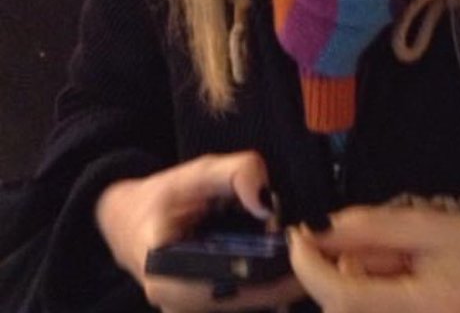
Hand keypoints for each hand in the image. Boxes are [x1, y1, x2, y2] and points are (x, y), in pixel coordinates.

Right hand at [94, 151, 305, 311]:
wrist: (126, 221)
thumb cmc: (160, 197)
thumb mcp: (196, 172)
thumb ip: (236, 173)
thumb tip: (268, 201)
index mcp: (166, 275)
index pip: (231, 283)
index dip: (271, 269)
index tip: (304, 247)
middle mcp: (176, 306)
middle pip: (244, 300)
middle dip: (282, 278)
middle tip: (320, 251)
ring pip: (246, 305)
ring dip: (278, 284)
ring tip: (310, 255)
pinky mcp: (202, 310)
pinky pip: (242, 303)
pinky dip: (266, 286)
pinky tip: (289, 264)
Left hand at [288, 205, 459, 312]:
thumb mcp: (431, 227)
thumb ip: (374, 229)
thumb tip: (320, 228)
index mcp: (418, 308)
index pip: (342, 295)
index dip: (309, 266)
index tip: (298, 234)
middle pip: (340, 308)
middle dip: (340, 270)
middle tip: (379, 248)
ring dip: (354, 284)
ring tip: (397, 265)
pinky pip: (366, 312)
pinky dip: (366, 296)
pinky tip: (394, 281)